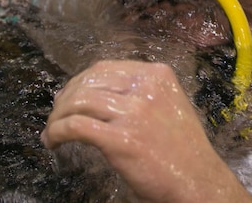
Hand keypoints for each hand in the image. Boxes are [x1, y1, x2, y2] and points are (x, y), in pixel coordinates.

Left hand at [42, 60, 251, 202]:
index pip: (105, 68)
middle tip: (56, 116)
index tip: (67, 97)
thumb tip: (92, 94)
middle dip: (65, 98)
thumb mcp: (168, 106)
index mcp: (157, 75)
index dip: (79, 81)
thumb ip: (139, 94)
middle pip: (88, 82)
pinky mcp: (122, 139)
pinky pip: (76, 126)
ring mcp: (134, 112)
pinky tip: (53, 141)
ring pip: (78, 102)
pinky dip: (57, 132)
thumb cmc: (183, 151)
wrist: (199, 182)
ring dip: (57, 117)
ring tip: (52, 132)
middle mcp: (145, 87)